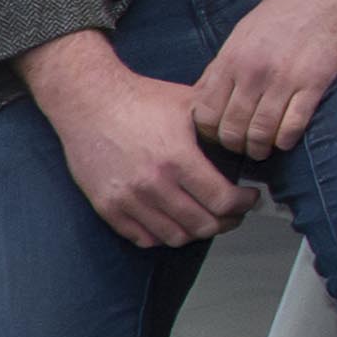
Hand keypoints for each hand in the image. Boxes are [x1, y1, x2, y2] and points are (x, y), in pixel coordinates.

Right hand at [20, 35, 252, 249]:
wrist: (87, 100)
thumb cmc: (142, 98)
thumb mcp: (190, 103)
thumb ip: (219, 126)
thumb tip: (248, 141)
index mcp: (178, 159)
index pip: (222, 201)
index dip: (243, 204)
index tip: (249, 198)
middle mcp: (152, 184)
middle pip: (202, 225)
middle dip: (227, 221)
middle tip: (234, 212)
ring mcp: (127, 198)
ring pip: (174, 237)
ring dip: (196, 232)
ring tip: (206, 218)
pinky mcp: (106, 206)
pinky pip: (142, 237)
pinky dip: (163, 236)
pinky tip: (174, 221)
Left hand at [189, 0, 336, 163]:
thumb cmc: (286, 9)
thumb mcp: (244, 32)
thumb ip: (224, 65)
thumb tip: (204, 95)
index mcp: (232, 58)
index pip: (205, 112)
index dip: (210, 131)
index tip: (221, 134)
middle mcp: (253, 71)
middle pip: (232, 127)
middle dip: (235, 145)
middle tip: (244, 147)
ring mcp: (284, 78)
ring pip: (261, 132)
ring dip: (261, 148)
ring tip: (264, 149)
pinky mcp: (314, 82)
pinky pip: (293, 125)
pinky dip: (287, 140)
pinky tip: (287, 140)